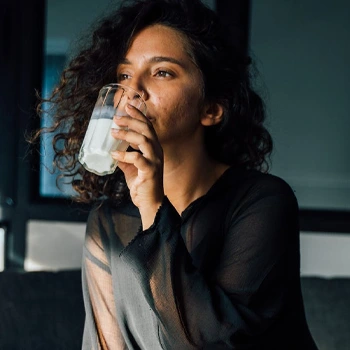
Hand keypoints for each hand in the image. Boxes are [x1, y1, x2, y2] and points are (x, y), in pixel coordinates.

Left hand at [111, 104, 163, 228]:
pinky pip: (137, 158)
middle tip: (116, 117)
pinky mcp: (150, 170)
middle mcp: (156, 151)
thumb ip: (124, 158)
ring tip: (113, 131)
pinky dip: (124, 154)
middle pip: (146, 129)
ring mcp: (155, 160)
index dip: (139, 115)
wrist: (150, 203)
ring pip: (143, 140)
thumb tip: (112, 149)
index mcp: (153, 149)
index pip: (148, 127)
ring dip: (127, 133)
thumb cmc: (142, 185)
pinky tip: (114, 153)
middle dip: (132, 120)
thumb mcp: (131, 168)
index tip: (127, 105)